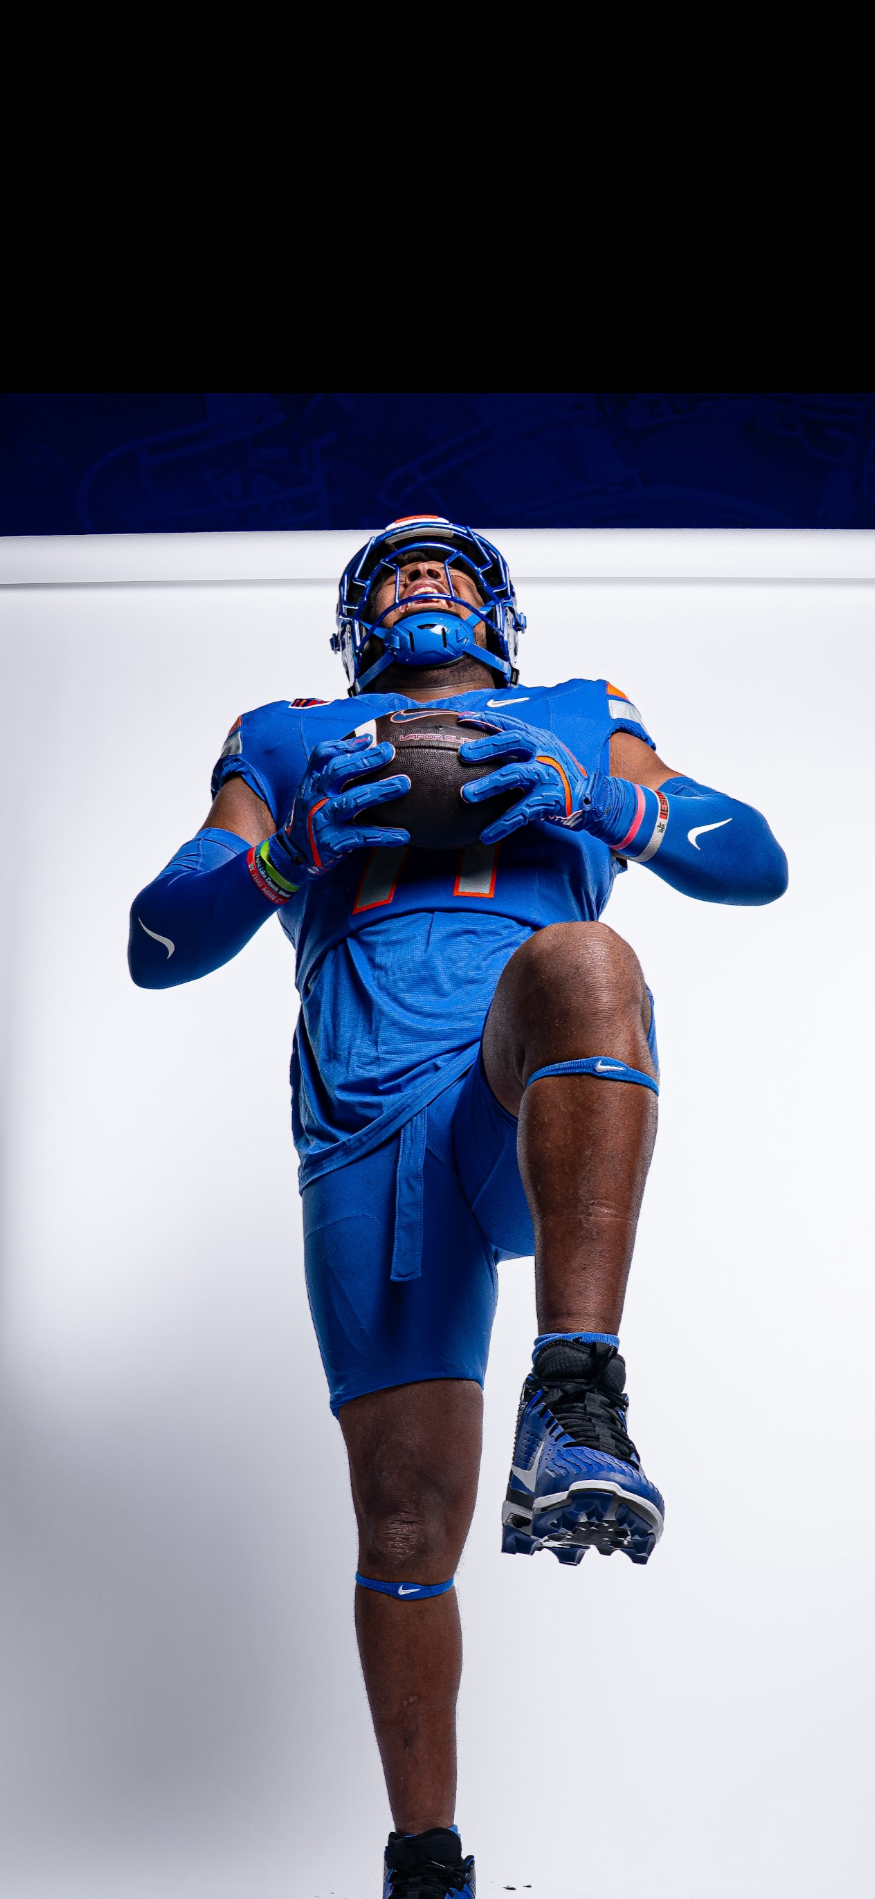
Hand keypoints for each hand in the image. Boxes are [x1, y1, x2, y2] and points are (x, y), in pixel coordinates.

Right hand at [274, 736, 410, 877]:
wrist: (294, 856)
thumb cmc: (313, 816)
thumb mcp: (315, 791)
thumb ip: (334, 768)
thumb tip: (367, 740)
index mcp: (312, 783)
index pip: (322, 755)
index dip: (345, 745)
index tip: (369, 739)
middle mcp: (315, 798)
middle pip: (338, 772)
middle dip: (366, 760)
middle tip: (390, 752)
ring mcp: (323, 820)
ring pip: (352, 801)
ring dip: (379, 791)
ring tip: (404, 784)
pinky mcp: (333, 843)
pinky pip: (362, 837)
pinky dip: (384, 835)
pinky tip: (403, 834)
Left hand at [457, 715, 592, 843]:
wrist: (593, 798)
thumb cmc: (560, 774)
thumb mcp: (544, 754)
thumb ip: (521, 748)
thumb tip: (484, 745)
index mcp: (539, 739)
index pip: (510, 724)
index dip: (486, 720)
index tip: (462, 719)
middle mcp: (544, 753)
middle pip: (513, 742)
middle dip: (486, 747)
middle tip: (463, 754)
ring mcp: (548, 776)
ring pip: (513, 775)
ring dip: (488, 785)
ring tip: (466, 795)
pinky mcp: (550, 800)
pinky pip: (521, 813)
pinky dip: (502, 825)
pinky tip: (486, 835)